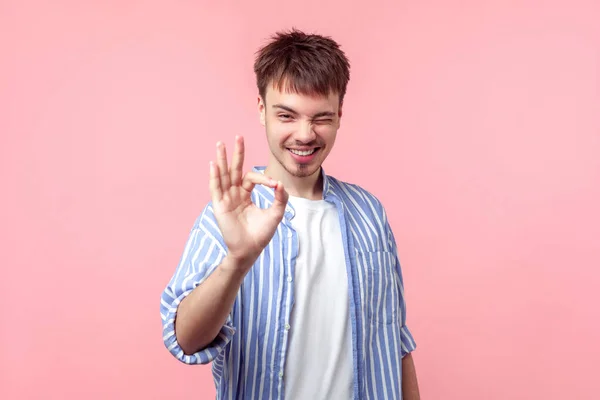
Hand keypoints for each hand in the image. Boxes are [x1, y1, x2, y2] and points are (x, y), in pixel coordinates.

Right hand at [209, 136, 287, 268]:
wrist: (250, 250)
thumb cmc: (261, 234)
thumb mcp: (275, 214)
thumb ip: (280, 198)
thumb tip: (280, 184)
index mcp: (245, 194)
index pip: (252, 178)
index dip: (263, 178)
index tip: (273, 184)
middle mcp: (234, 194)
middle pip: (234, 169)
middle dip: (236, 153)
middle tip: (237, 136)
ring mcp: (226, 199)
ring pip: (223, 175)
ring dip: (222, 159)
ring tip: (220, 144)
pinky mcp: (219, 206)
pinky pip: (216, 188)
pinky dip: (214, 176)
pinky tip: (214, 164)